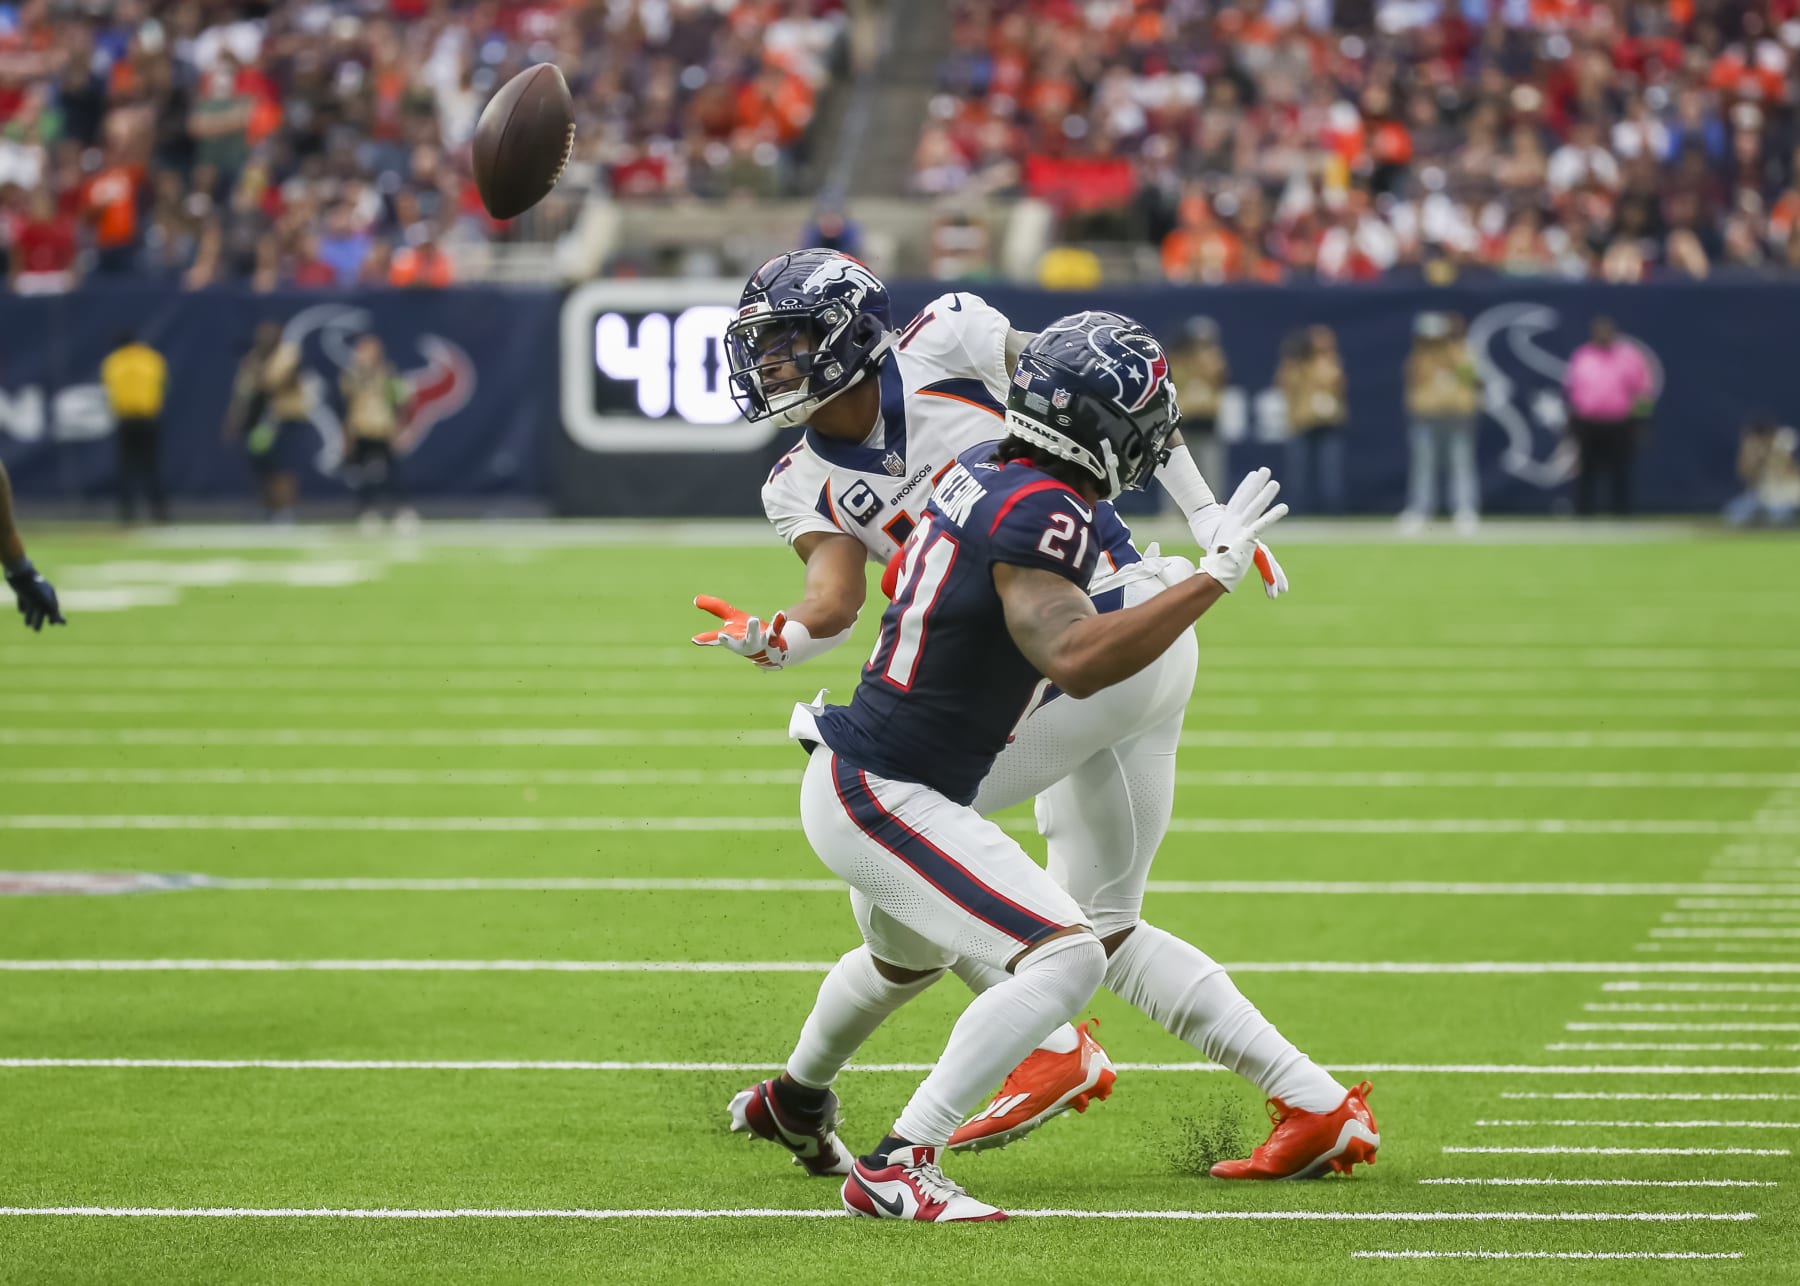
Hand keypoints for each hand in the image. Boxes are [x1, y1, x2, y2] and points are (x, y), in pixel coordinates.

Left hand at [6, 559, 65, 631]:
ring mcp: (31, 593)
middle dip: (40, 620)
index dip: (54, 617)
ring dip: (30, 616)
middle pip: (42, 610)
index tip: (53, 624)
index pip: (53, 609)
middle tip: (36, 630)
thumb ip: (54, 612)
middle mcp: (41, 594)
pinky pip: (23, 601)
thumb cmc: (35, 587)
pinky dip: (23, 607)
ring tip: (27, 625)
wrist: (20, 573)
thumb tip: (64, 623)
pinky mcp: (21, 591)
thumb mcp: (45, 601)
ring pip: (32, 607)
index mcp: (50, 595)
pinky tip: (21, 611)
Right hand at [691, 595, 788, 669]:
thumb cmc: (747, 634)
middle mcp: (745, 644)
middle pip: (737, 643)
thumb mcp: (731, 619)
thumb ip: (715, 608)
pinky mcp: (775, 638)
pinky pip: (777, 629)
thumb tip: (695, 599)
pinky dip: (778, 622)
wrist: (773, 650)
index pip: (716, 640)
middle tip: (722, 636)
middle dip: (730, 642)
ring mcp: (760, 643)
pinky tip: (781, 613)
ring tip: (754, 619)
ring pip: (757, 637)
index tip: (695, 640)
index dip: (706, 640)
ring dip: (754, 630)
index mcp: (732, 640)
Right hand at [1196, 468, 1287, 592]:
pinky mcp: (1247, 538)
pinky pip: (1262, 524)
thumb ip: (1231, 534)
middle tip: (1265, 470)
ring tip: (1275, 483)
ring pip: (1255, 508)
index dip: (1246, 485)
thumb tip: (1234, 533)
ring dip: (1265, 495)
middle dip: (1256, 483)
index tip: (1253, 474)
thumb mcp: (1224, 543)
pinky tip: (1283, 507)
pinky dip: (1273, 515)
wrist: (1215, 573)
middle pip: (1246, 498)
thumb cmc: (1220, 561)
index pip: (1238, 499)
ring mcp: (1239, 529)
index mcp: (1227, 522)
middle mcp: (1232, 522)